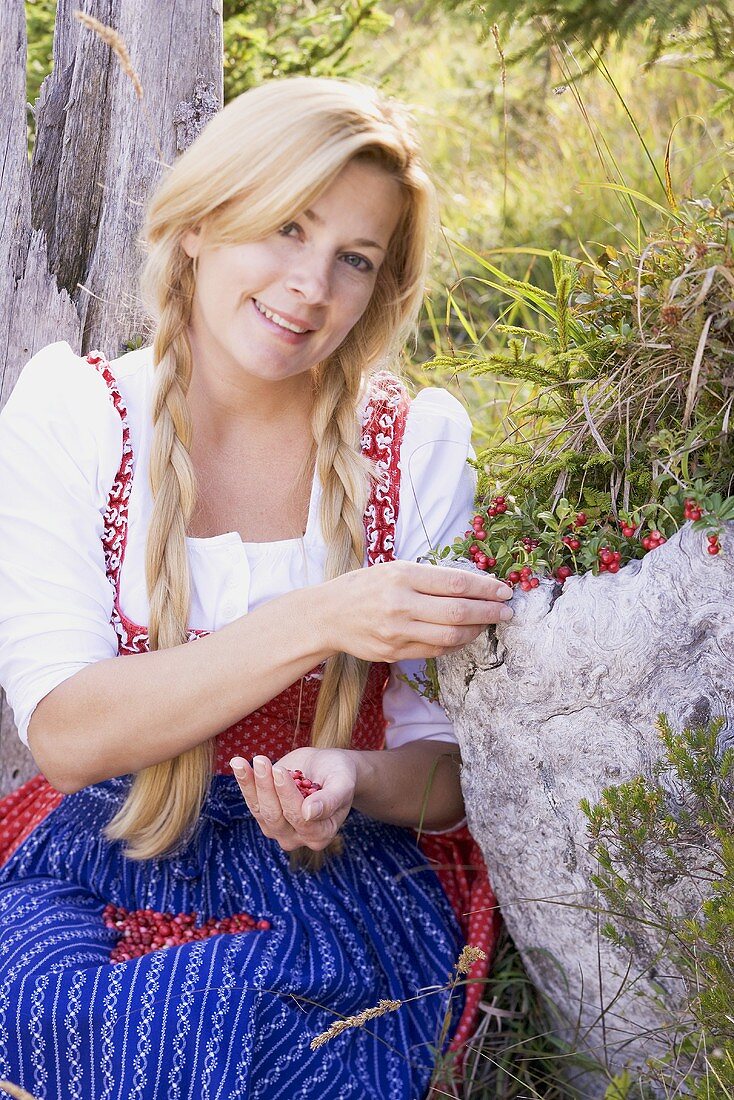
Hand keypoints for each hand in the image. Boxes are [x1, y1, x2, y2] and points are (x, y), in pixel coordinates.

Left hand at [229, 747, 356, 852]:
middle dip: (266, 787)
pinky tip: (237, 764)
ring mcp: (280, 829)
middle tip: (261, 760)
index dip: (287, 794)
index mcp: (322, 834)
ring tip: (241, 762)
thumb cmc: (339, 774)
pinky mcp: (266, 817)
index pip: (300, 818)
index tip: (278, 769)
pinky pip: (252, 801)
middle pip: (276, 816)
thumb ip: (330, 799)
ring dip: (251, 784)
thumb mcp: (342, 782)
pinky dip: (244, 783)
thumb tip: (309, 813)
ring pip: (260, 810)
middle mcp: (299, 838)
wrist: (328, 768)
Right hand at [318, 559, 513, 662]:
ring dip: (476, 630)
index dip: (486, 588)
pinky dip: (456, 643)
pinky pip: (436, 651)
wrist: (328, 615)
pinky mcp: (395, 652)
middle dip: (489, 611)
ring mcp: (398, 631)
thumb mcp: (394, 569)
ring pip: (451, 636)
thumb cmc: (364, 587)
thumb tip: (473, 586)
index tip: (505, 590)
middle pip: (459, 611)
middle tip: (507, 611)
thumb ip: (429, 578)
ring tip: (488, 624)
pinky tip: (465, 635)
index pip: (456, 583)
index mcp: (403, 576)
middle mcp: (401, 604)